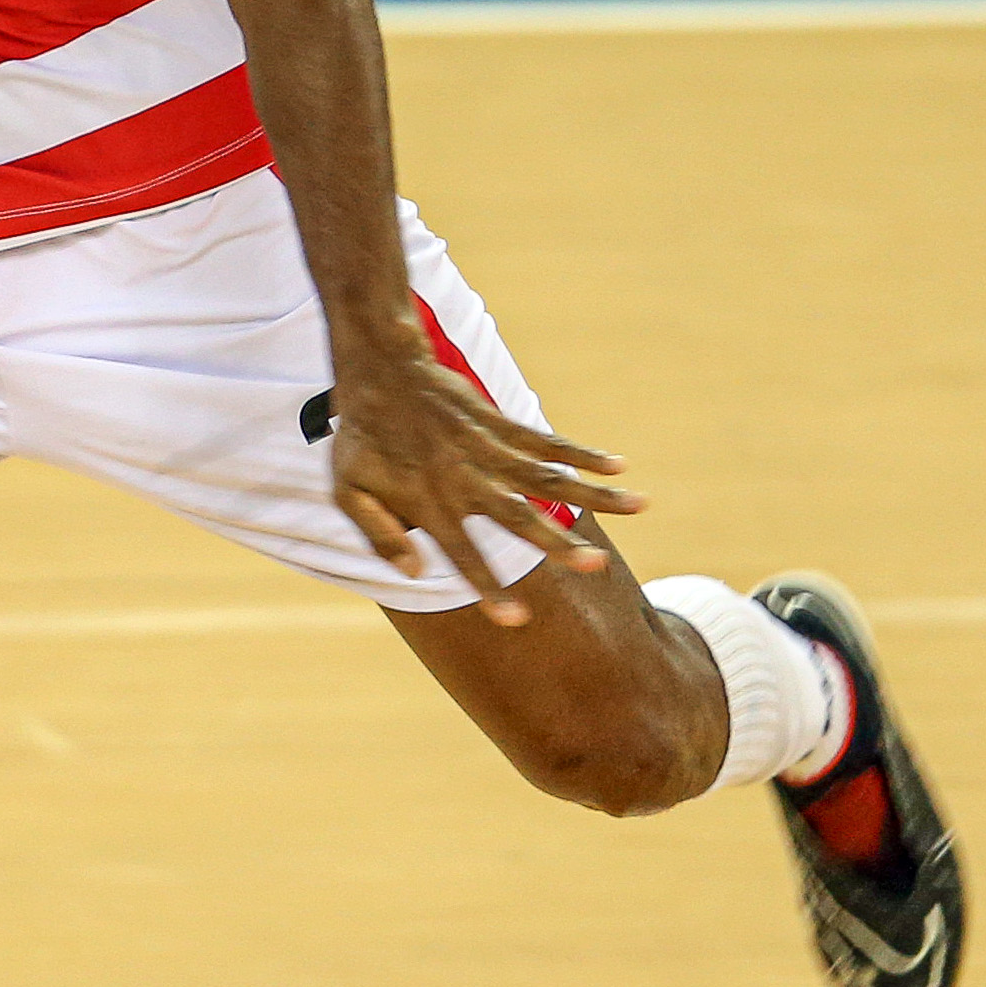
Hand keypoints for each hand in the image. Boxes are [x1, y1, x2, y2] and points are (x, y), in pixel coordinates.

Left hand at [321, 345, 641, 629]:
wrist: (378, 366)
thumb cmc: (360, 434)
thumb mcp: (347, 489)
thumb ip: (379, 534)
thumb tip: (417, 571)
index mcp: (429, 502)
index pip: (463, 555)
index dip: (489, 589)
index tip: (518, 620)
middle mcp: (465, 478)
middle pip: (519, 518)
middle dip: (558, 545)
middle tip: (596, 568)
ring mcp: (486, 448)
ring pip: (547, 477)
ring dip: (594, 494)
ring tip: (638, 506)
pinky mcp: (499, 422)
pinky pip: (546, 441)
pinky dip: (581, 453)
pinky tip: (617, 465)